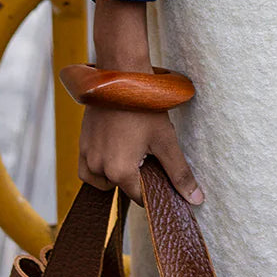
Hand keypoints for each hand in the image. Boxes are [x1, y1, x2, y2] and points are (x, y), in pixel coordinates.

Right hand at [84, 0, 203, 207]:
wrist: (121, 76)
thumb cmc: (145, 106)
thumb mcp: (166, 140)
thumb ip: (180, 173)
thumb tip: (196, 200)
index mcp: (120, 172)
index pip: (141, 197)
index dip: (154, 188)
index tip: (162, 174)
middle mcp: (99, 169)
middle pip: (123, 187)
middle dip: (137, 177)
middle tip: (148, 151)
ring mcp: (87, 157)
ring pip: (104, 180)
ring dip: (117, 172)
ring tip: (133, 147)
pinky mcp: (80, 145)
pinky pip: (88, 169)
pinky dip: (100, 167)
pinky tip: (115, 149)